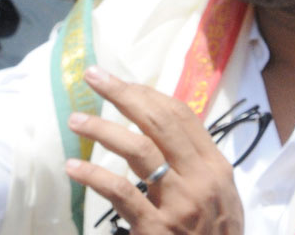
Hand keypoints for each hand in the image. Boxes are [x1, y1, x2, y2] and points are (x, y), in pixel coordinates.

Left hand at [66, 66, 243, 233]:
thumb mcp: (220, 198)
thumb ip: (195, 166)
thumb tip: (162, 132)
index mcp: (216, 167)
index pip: (181, 115)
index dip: (148, 94)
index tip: (121, 82)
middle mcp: (200, 179)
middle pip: (159, 122)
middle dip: (124, 94)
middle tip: (93, 76)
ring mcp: (179, 204)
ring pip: (138, 150)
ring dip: (102, 130)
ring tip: (76, 121)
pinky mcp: (156, 229)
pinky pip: (121, 193)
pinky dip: (94, 176)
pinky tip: (74, 168)